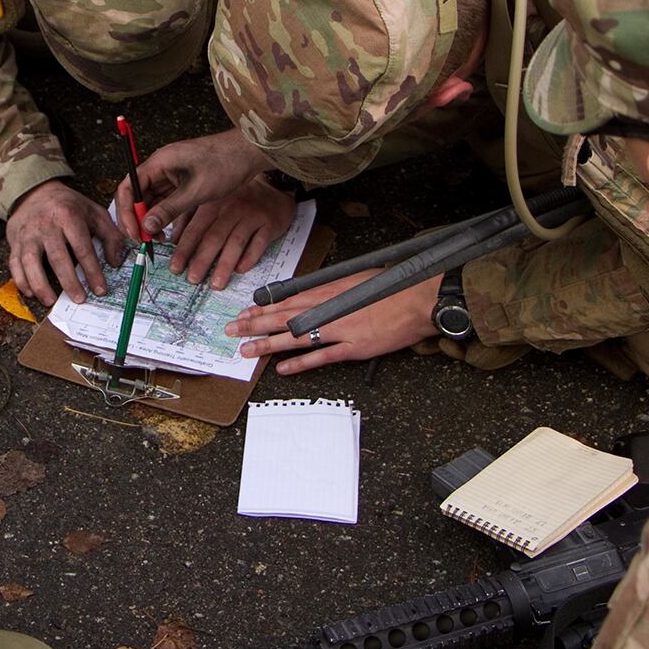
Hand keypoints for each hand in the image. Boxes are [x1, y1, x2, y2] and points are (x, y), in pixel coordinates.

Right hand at [7, 179, 125, 305]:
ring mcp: (28, 234)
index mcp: (68, 216)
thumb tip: (115, 262)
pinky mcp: (14, 242)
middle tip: (80, 299)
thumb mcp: (94, 212)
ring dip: (40, 284)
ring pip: (30, 262)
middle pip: (57, 257)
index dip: (92, 271)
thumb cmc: (68, 206)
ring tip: (51, 301)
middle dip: (69, 281)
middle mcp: (46, 225)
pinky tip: (31, 293)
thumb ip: (110, 235)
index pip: (82, 248)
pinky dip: (21, 281)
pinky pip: (14, 264)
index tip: (100, 289)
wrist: (35, 191)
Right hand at [114, 131, 272, 240]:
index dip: (126, 211)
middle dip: (138, 219)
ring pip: (151, 200)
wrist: (248, 153)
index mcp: (159, 162)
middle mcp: (161, 167)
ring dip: (150, 220)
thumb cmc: (225, 164)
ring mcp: (171, 174)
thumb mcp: (195, 191)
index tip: (133, 231)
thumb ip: (169, 210)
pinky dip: (164, 216)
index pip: (129, 187)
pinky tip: (167, 231)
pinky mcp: (182, 182)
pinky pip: (165, 201)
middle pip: (137, 195)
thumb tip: (146, 226)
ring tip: (157, 239)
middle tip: (143, 240)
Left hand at [165, 176, 294, 289]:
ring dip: (224, 265)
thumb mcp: (212, 201)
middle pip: (214, 237)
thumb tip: (174, 240)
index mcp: (214, 202)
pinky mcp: (270, 223)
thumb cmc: (237, 198)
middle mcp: (233, 207)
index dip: (184, 249)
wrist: (274, 188)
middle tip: (192, 279)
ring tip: (216, 284)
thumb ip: (190, 217)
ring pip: (236, 243)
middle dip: (202, 260)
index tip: (175, 267)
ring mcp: (253, 215)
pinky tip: (240, 270)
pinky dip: (249, 258)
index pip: (196, 228)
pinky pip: (259, 243)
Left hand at [224, 268, 437, 373]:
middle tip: (231, 332)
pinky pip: (322, 357)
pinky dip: (301, 363)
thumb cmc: (391, 286)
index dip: (262, 309)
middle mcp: (328, 308)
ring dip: (268, 345)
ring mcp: (340, 328)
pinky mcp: (353, 346)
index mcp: (328, 291)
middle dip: (254, 325)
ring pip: (296, 337)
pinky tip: (283, 369)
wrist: (417, 299)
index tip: (243, 314)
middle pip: (283, 317)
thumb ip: (332, 289)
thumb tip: (314, 293)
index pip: (286, 301)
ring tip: (247, 352)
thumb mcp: (355, 279)